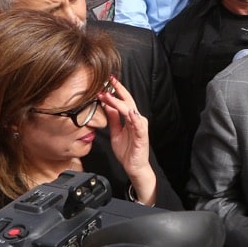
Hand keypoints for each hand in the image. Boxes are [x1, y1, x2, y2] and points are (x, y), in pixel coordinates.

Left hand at [100, 75, 154, 204]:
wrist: (134, 166)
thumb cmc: (127, 151)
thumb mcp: (115, 132)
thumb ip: (113, 119)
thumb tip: (107, 106)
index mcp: (130, 119)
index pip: (124, 101)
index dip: (116, 91)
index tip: (106, 82)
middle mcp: (137, 120)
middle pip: (128, 101)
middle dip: (119, 90)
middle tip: (109, 80)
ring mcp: (140, 127)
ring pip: (130, 110)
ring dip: (120, 102)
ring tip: (109, 95)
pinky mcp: (142, 135)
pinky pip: (138, 125)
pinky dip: (133, 117)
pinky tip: (129, 112)